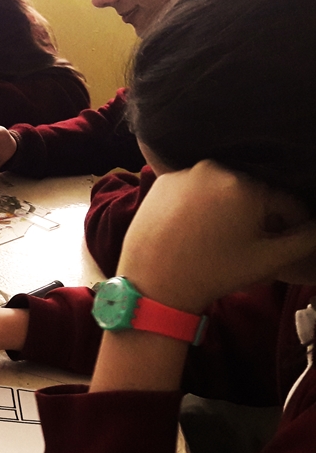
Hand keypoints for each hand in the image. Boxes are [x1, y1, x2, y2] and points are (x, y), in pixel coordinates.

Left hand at [118, 160, 315, 312]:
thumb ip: (304, 239)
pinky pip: (194, 188)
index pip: (285, 199)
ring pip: (221, 187)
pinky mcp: (161, 181)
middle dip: (260, 212)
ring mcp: (184, 173)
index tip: (290, 239)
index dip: (293, 222)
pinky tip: (199, 227)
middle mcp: (214, 168)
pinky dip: (202, 202)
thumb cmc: (213, 272)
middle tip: (254, 239)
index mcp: (245, 184)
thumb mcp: (267, 259)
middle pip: (252, 190)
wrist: (152, 283)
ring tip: (225, 235)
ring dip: (230, 205)